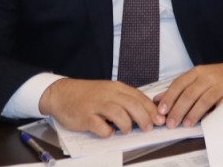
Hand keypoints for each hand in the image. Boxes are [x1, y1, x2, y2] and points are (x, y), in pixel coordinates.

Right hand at [39, 78, 161, 135]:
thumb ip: (125, 100)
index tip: (160, 119)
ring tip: (127, 130)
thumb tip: (145, 112)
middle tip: (148, 128)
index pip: (139, 97)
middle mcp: (109, 95)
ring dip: (126, 124)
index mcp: (117, 88)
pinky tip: (108, 133)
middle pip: (132, 105)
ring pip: (118, 113)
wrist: (62, 93)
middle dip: (144, 118)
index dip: (152, 109)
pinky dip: (106, 131)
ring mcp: (96, 105)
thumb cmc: (88, 95)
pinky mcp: (85, 116)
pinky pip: (99, 125)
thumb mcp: (109, 92)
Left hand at [154, 62, 222, 128]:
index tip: (161, 111)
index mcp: (198, 72)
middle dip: (178, 110)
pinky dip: (210, 114)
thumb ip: (178, 88)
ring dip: (192, 114)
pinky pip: (219, 106)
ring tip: (185, 124)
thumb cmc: (216, 77)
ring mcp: (220, 85)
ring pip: (203, 100)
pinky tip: (203, 121)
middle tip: (171, 123)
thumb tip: (158, 99)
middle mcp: (208, 77)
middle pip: (190, 94)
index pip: (179, 84)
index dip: (169, 98)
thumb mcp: (197, 77)